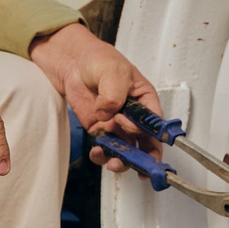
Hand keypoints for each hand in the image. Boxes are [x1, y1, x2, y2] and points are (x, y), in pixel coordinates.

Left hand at [28, 23, 162, 173]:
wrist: (73, 63)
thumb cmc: (99, 60)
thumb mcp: (112, 71)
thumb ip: (114, 93)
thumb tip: (108, 113)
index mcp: (145, 100)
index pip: (155, 123)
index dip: (150, 133)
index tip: (135, 134)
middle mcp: (134, 116)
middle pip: (146, 143)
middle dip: (144, 158)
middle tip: (139, 168)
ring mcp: (116, 125)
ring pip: (126, 150)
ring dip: (122, 160)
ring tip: (114, 163)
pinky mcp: (100, 130)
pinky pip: (105, 148)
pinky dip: (102, 155)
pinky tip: (98, 153)